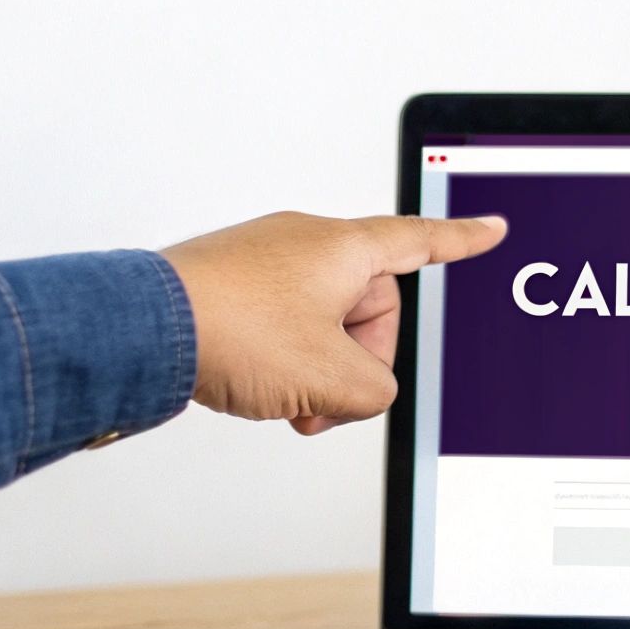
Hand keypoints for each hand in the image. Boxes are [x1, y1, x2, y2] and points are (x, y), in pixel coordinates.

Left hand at [160, 211, 506, 434]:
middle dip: (357, 362)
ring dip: (317, 372)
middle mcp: (306, 244)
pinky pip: (284, 326)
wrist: (141, 332)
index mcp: (345, 249)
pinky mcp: (233, 285)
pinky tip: (259, 387)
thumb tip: (363, 390)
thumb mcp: (336, 380)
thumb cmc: (231, 332)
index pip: (421, 243)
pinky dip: (283, 363)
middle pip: (370, 309)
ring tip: (287, 398)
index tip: (489, 230)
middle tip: (329, 396)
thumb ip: (379, 391)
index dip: (461, 243)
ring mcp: (265, 262)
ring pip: (324, 326)